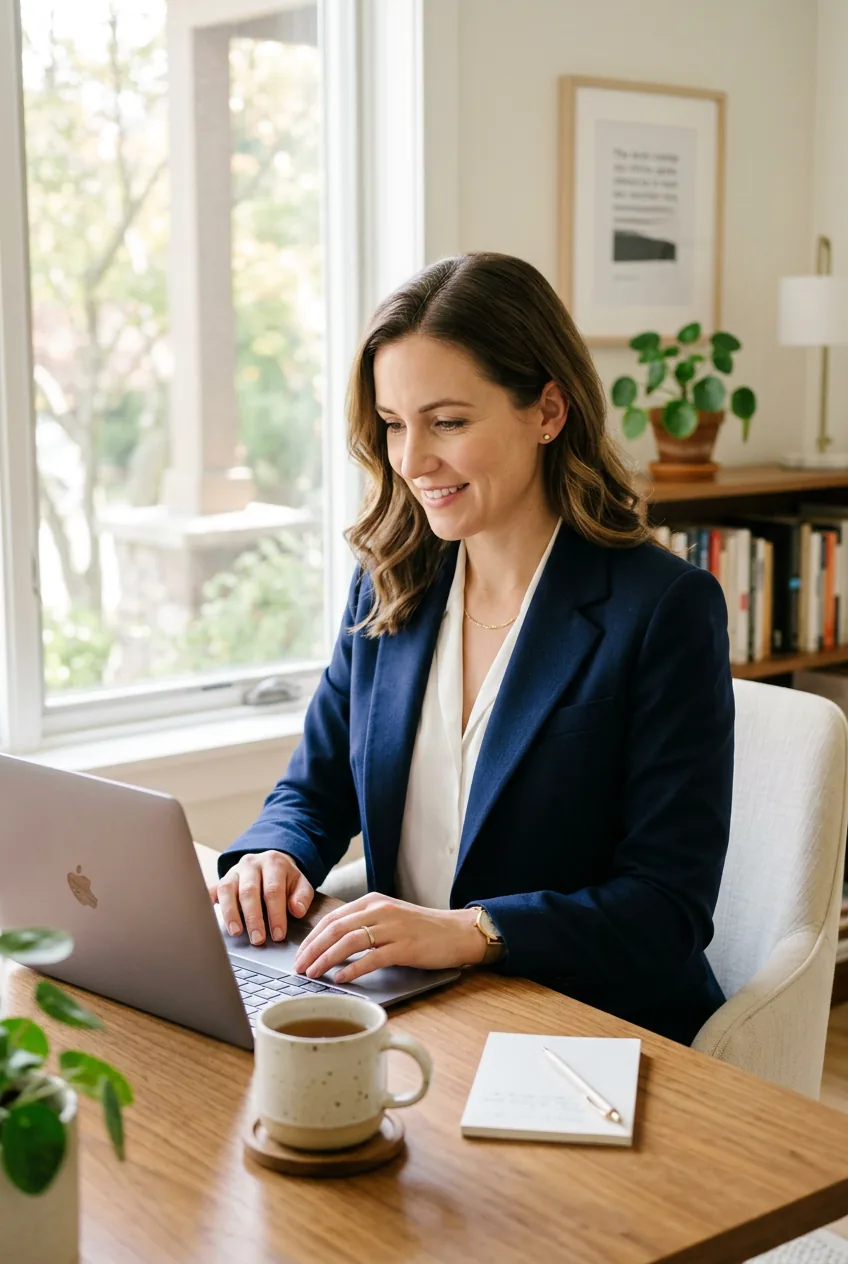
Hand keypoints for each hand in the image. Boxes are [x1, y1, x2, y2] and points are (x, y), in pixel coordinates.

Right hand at [208, 851, 313, 945]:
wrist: (270, 862)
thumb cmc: (284, 878)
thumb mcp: (300, 883)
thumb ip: (302, 896)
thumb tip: (297, 910)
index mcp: (273, 863)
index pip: (273, 890)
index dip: (275, 914)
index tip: (278, 934)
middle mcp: (251, 864)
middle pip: (249, 891)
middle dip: (253, 917)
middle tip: (257, 939)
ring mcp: (234, 871)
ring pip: (227, 890)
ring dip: (230, 913)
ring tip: (236, 932)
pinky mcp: (221, 879)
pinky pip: (211, 889)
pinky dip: (208, 902)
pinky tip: (208, 917)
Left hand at [293, 893, 485, 983]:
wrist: (457, 932)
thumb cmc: (422, 929)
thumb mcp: (389, 918)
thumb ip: (364, 924)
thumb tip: (332, 944)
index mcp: (373, 901)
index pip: (332, 918)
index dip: (312, 937)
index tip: (299, 954)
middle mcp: (380, 910)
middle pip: (336, 928)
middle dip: (312, 949)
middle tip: (299, 967)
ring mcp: (393, 928)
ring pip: (349, 941)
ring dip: (326, 959)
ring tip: (313, 973)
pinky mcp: (405, 947)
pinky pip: (372, 958)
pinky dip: (353, 969)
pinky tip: (341, 978)